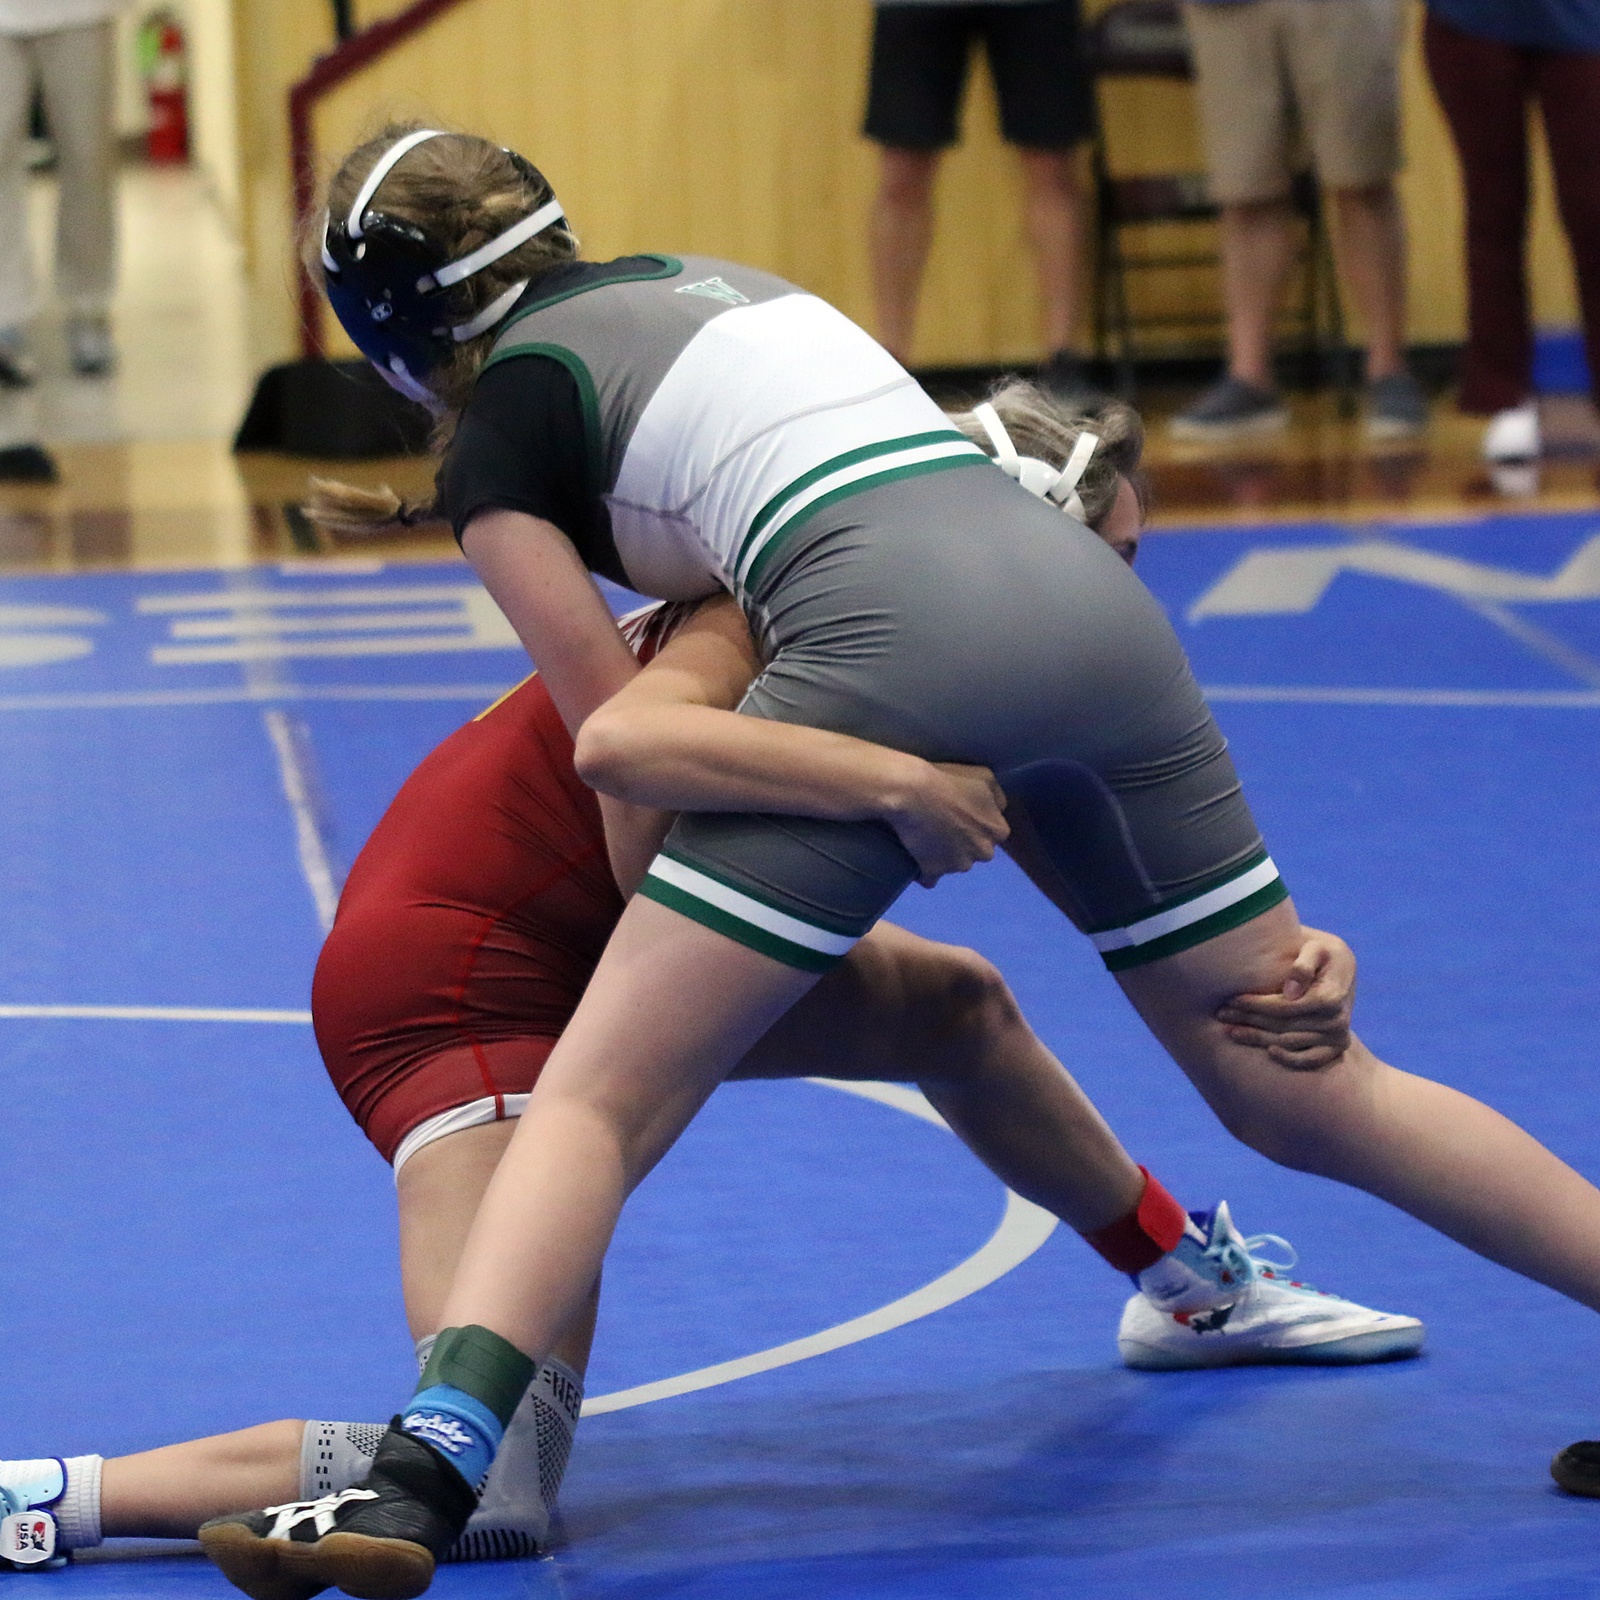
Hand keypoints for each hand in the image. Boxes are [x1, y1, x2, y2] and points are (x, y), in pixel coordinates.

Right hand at [886, 761, 1009, 886]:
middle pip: (976, 851)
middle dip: (964, 842)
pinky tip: (917, 855)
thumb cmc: (948, 779)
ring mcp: (958, 866)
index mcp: (998, 831)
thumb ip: (998, 798)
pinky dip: (925, 869)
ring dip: (944, 854)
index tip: (962, 813)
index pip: (993, 832)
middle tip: (944, 824)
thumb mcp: (985, 776)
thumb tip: (998, 811)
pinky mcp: (933, 873)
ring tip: (926, 836)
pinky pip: (930, 877)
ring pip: (954, 864)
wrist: (911, 792)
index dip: (977, 822)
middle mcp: (983, 853)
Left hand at [1214, 926, 1355, 1069]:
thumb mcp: (1316, 948)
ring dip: (1258, 1039)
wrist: (1340, 968)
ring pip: (1289, 1043)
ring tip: (1230, 1030)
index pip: (1285, 1007)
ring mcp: (1338, 1036)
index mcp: (1330, 996)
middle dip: (1249, 1020)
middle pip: (1283, 1026)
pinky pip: (1311, 1060)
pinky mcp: (1336, 1048)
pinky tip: (1267, 1052)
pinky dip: (1289, 1060)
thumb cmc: (1321, 953)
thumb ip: (1303, 965)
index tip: (1232, 999)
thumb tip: (1291, 992)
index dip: (1256, 1005)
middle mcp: (1337, 1021)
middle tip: (1221, 1014)